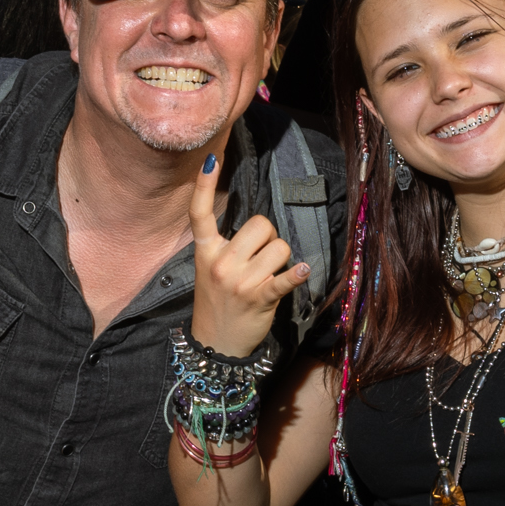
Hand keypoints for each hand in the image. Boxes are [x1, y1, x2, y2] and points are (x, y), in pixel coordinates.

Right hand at [189, 137, 306, 357]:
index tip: (211, 160)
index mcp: (205, 252)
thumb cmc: (217, 302)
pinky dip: (296, 274)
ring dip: (283, 259)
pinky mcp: (260, 298)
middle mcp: (221, 262)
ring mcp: (240, 281)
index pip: (200, 213)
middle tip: (262, 258)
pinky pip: (284, 278)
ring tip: (271, 276)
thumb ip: (226, 246)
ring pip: (279, 247)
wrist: (215, 345)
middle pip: (260, 224)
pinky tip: (303, 271)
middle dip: (269, 237)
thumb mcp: (209, 270)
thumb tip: (257, 225)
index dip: (204, 185)